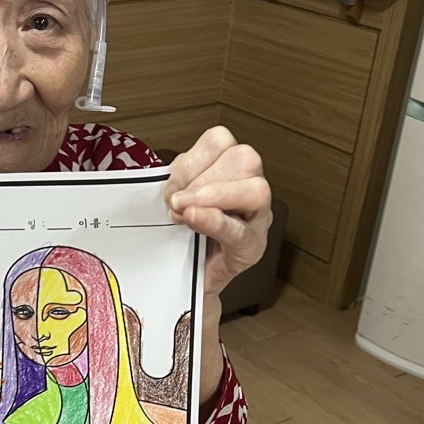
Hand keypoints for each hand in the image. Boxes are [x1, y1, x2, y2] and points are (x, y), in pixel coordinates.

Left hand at [164, 127, 272, 295]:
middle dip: (201, 179)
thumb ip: (176, 185)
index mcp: (229, 169)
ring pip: (255, 190)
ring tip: (185, 213)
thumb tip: (166, 181)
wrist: (184, 282)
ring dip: (213, 196)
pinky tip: (195, 220)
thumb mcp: (175, 201)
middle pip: (244, 159)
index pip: (221, 141)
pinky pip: (241, 231)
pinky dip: (216, 221)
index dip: (193, 159)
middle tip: (176, 202)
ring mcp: (257, 219)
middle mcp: (249, 189)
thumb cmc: (182, 239)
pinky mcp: (253, 248)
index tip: (171, 185)